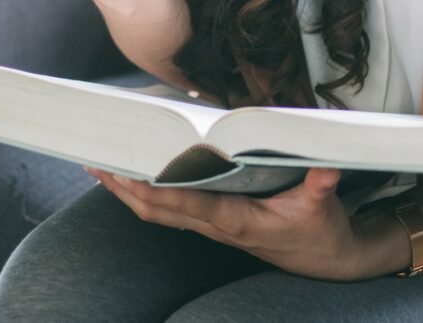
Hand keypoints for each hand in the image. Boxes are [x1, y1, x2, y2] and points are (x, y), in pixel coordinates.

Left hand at [85, 167, 410, 280]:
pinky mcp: (217, 225)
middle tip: (94, 161)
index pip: (184, 203)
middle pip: (157, 209)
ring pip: (159, 213)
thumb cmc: (321, 232)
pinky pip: (172, 211)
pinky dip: (148, 195)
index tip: (125, 171)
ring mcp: (214, 228)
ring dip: (128, 193)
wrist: (327, 260)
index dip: (151, 189)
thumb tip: (326, 166)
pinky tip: (136, 179)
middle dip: (123, 188)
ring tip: (101, 167)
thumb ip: (321, 184)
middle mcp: (217, 226)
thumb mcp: (323, 206)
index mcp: (236, 219)